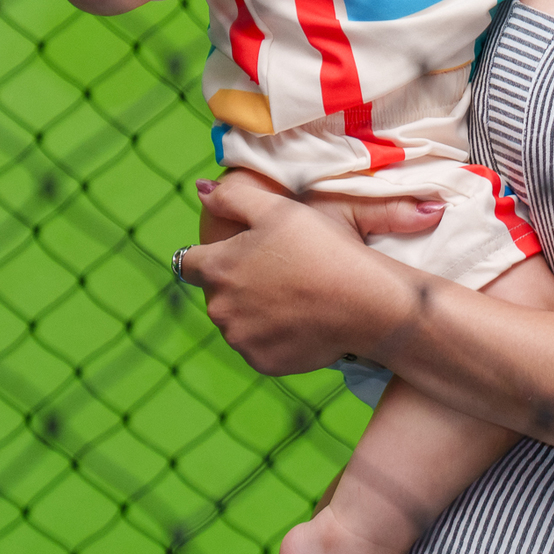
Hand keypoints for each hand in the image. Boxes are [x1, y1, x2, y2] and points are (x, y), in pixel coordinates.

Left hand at [180, 174, 442, 375]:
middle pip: (216, 294)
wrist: (365, 303)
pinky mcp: (262, 363)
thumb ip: (231, 197)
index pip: (187, 262)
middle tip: (277, 272)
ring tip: (292, 296)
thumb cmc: (321, 248)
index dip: (209, 255)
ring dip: (253, 311)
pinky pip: (259, 346)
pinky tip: (300, 320)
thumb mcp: (277, 209)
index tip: (237, 253)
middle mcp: (220, 309)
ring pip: (236, 322)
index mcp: (218, 268)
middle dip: (236, 283)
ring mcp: (240, 340)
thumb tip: (201, 191)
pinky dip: (273, 335)